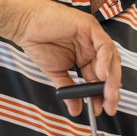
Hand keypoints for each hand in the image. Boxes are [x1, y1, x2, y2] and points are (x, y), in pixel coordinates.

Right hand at [10, 0, 120, 116]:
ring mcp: (93, 37)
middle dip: (111, 89)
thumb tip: (75, 110)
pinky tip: (101, 75)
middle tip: (109, 106)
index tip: (102, 109)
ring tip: (107, 94)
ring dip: (112, 78)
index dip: (103, 94)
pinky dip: (105, 61)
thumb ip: (69, 90)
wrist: (25, 25)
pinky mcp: (91, 26)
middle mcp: (92, 47)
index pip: (101, 78)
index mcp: (86, 57)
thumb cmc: (38, 42)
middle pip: (111, 69)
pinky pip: (104, 45)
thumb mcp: (56, 73)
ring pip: (112, 58)